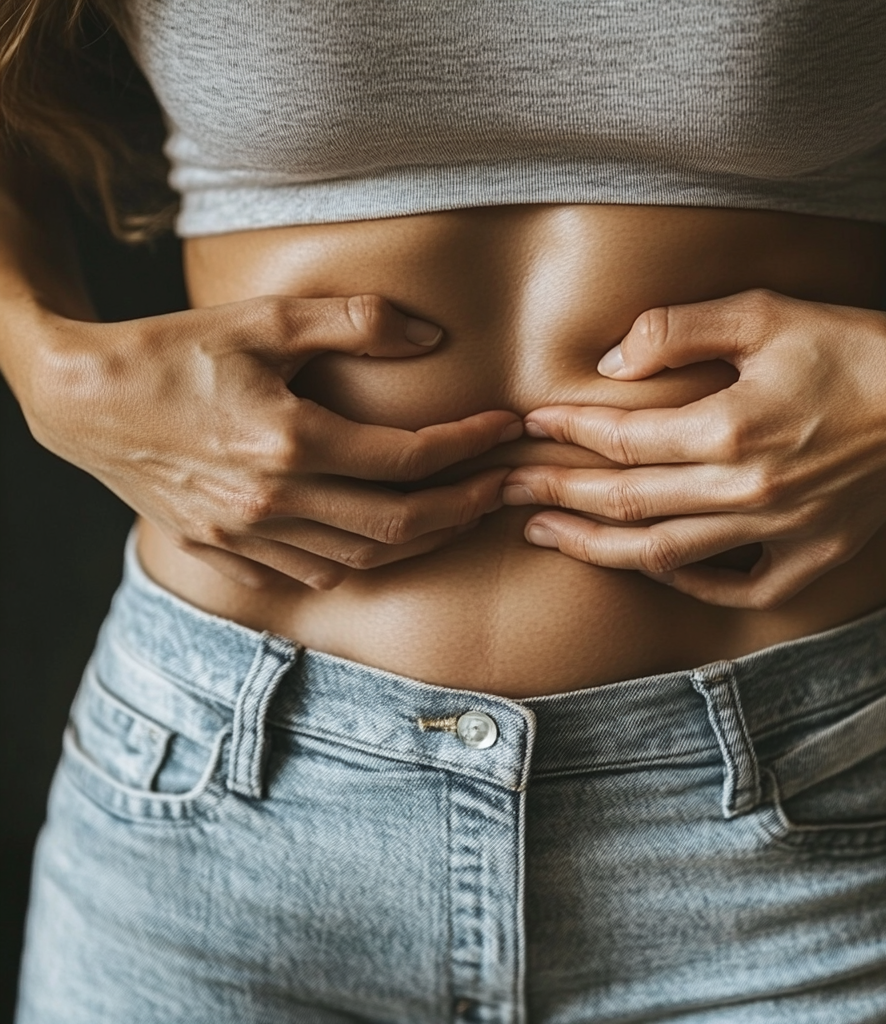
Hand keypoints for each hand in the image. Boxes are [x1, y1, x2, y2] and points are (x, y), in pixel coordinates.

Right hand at [23, 294, 520, 588]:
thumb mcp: (263, 319)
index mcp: (289, 441)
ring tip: (458, 512)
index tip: (503, 427)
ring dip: (420, 540)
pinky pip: (310, 575)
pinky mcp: (224, 554)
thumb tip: (432, 337)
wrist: (82, 402)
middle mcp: (272, 502)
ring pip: (360, 559)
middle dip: (463, 507)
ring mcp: (246, 537)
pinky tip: (379, 538)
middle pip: (398, 524)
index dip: (467, 445)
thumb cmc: (173, 351)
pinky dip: (357, 561)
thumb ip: (355, 322)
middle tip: (501, 486)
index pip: (408, 459)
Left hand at [503, 288, 885, 608]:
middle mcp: (750, 490)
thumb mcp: (766, 312)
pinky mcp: (812, 560)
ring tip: (545, 534)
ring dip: (595, 547)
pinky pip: (734, 590)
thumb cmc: (857, 346)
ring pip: (664, 556)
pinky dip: (685, 582)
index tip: (531, 424)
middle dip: (557, 494)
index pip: (623, 440)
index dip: (568, 432)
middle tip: (506, 490)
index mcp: (735, 427)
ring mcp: (781, 534)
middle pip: (627, 503)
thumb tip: (612, 361)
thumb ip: (680, 329)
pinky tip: (649, 566)